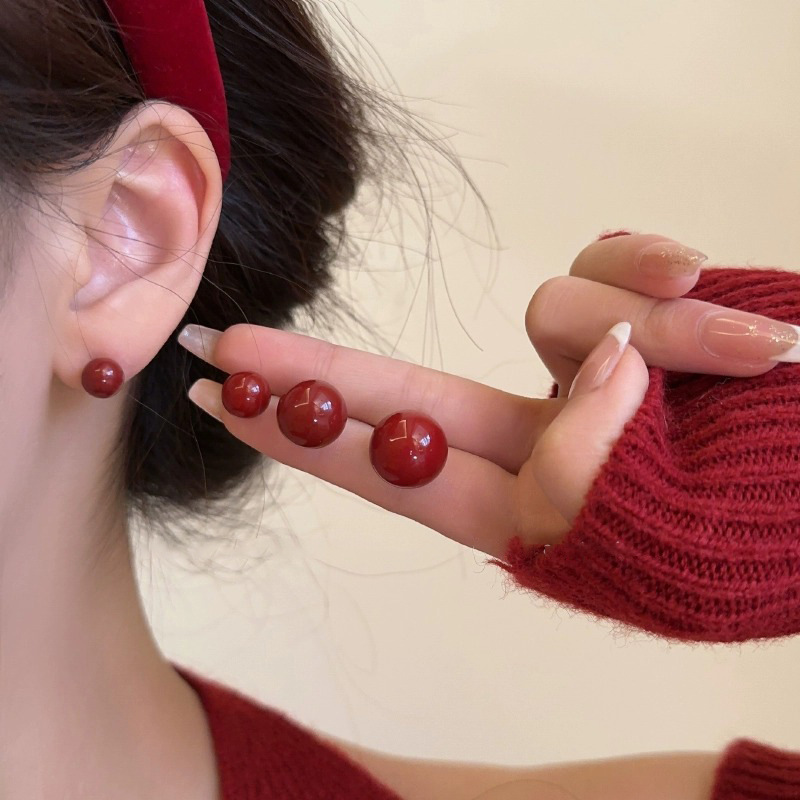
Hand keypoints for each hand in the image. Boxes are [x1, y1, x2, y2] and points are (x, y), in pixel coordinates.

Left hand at [180, 232, 781, 559]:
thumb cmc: (752, 529)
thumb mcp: (655, 533)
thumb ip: (591, 469)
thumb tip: (595, 367)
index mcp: (529, 500)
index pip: (395, 466)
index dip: (309, 437)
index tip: (228, 405)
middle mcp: (540, 428)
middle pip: (407, 394)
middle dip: (317, 374)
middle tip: (221, 347)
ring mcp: (581, 369)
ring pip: (557, 310)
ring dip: (646, 333)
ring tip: (732, 365)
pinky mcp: (634, 311)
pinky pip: (620, 266)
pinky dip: (668, 282)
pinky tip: (721, 313)